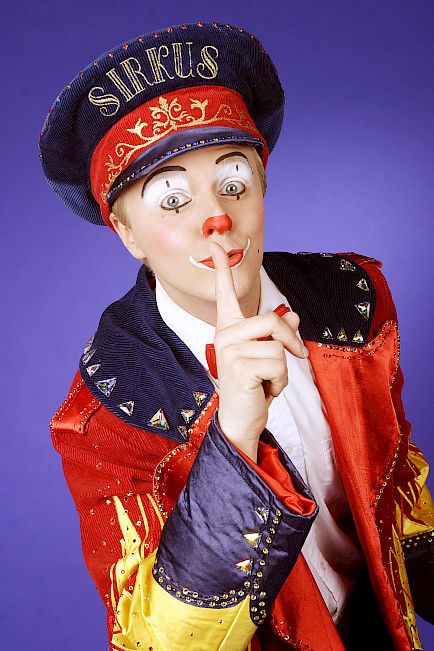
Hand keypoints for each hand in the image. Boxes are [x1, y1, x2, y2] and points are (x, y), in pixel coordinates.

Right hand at [210, 242, 308, 461]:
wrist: (241, 421)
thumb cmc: (253, 388)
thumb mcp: (269, 358)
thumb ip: (279, 335)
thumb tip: (295, 317)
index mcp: (229, 328)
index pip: (224, 293)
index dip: (222, 266)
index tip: (214, 241)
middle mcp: (225, 333)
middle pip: (273, 319)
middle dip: (291, 342)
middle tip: (295, 359)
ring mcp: (229, 348)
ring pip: (278, 344)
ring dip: (284, 369)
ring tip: (268, 382)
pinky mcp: (239, 364)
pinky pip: (278, 362)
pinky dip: (281, 380)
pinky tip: (265, 390)